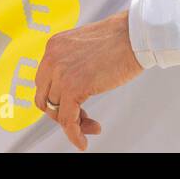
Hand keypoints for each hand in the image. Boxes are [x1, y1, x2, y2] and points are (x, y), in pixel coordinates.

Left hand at [33, 8, 144, 150]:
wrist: (135, 36)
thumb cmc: (120, 40)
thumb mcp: (84, 48)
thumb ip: (72, 63)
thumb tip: (69, 91)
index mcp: (53, 47)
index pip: (44, 82)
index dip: (57, 99)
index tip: (75, 107)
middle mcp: (51, 58)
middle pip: (46, 98)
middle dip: (62, 112)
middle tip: (82, 118)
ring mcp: (60, 73)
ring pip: (57, 111)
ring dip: (75, 123)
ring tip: (93, 126)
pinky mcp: (73, 87)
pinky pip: (67, 120)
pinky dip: (74, 135)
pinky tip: (83, 142)